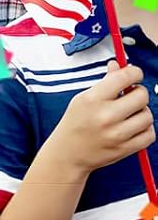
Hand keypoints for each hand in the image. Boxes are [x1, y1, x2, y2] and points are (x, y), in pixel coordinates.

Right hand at [47, 60, 151, 175]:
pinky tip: (133, 127)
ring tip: (129, 114)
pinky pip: (150, 134)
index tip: (134, 75)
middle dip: (139, 93)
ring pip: (148, 115)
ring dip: (142, 113)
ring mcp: (117, 134)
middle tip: (131, 96)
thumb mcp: (83, 98)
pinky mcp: (126, 148)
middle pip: (142, 96)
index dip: (134, 73)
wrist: (68, 153)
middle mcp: (106, 116)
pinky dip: (145, 129)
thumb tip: (118, 66)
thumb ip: (104, 82)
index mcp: (93, 99)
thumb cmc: (74, 124)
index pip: (125, 77)